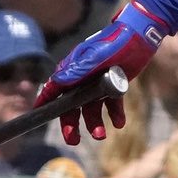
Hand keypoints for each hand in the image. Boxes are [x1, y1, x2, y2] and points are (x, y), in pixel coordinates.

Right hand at [34, 1, 169, 143]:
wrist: (141, 37)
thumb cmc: (115, 42)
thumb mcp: (96, 56)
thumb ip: (78, 69)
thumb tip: (57, 82)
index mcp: (73, 69)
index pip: (54, 89)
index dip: (45, 103)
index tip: (36, 117)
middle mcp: (83, 79)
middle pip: (72, 106)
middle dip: (71, 124)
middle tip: (73, 141)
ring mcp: (98, 84)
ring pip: (91, 109)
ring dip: (94, 124)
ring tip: (102, 136)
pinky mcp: (113, 86)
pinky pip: (111, 105)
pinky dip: (114, 115)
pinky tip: (119, 123)